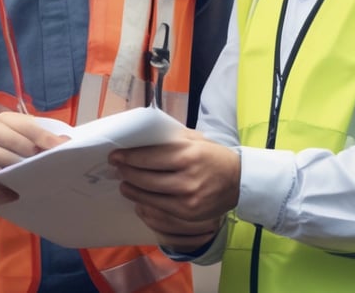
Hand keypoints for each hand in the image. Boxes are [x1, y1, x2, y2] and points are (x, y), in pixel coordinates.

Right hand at [0, 112, 66, 208]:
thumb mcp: (6, 135)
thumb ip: (31, 136)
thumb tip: (63, 140)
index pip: (25, 126)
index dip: (45, 138)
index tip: (63, 148)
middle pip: (16, 147)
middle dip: (35, 158)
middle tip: (54, 168)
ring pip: (3, 168)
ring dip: (21, 176)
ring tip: (38, 182)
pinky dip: (4, 192)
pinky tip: (15, 193)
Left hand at [109, 129, 239, 250]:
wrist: (239, 181)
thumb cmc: (213, 156)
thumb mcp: (196, 139)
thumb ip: (171, 138)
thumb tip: (142, 138)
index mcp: (187, 154)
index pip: (149, 157)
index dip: (128, 157)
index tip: (115, 156)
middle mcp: (186, 178)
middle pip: (145, 178)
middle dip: (127, 173)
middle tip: (117, 169)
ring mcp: (187, 200)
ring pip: (149, 197)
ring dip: (132, 190)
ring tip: (124, 184)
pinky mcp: (188, 215)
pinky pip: (159, 212)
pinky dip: (146, 205)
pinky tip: (139, 199)